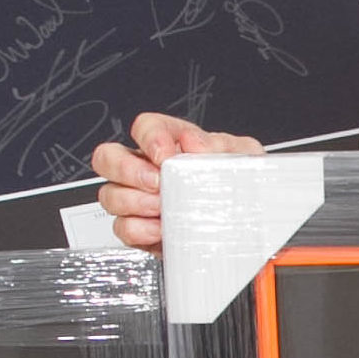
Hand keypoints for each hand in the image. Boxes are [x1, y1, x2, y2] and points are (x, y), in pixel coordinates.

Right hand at [92, 113, 265, 253]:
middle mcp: (149, 169)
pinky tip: (162, 230)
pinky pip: (123, 228)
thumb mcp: (243, 158)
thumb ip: (220, 145)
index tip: (165, 154)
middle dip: (127, 169)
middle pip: (108, 157)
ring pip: (110, 195)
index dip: (149, 137)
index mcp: (174, 144)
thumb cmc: (243, 186)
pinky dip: (140, 230)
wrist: (250, 228)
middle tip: (157, 182)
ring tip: (164, 209)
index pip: (145, 126)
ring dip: (135, 202)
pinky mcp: (143, 231)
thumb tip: (193, 143)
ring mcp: (141, 200)